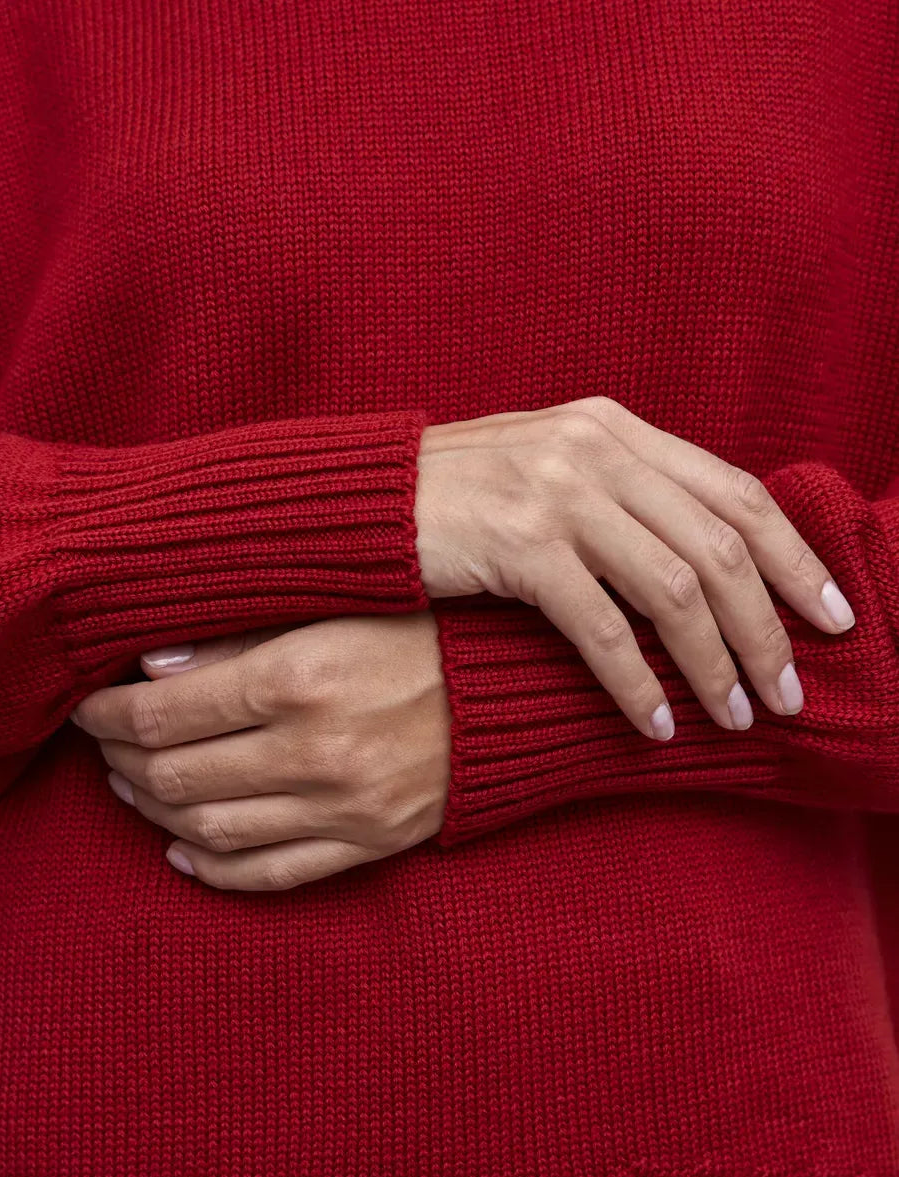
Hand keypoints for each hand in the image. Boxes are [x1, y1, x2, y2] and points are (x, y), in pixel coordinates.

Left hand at [70, 613, 451, 890]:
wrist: (525, 686)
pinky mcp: (370, 842)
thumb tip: (154, 668)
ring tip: (135, 788)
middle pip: (175, 777)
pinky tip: (184, 852)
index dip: (109, 716)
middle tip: (106, 746)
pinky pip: (272, 875)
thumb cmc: (431, 629)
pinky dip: (215, 870)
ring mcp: (343, 807)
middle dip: (122, 762)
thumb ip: (242, 640)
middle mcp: (315, 751)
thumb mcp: (338, 607)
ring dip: (155, 813)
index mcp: (300, 678)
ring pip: (211, 830)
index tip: (90, 706)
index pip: (165, 715)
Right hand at [414, 394, 856, 738]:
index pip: (736, 493)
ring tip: (739, 716)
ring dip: (715, 664)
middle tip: (790, 692)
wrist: (365, 500)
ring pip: (675, 591)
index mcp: (617, 429)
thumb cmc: (460, 494)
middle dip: (768, 627)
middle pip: (719, 546)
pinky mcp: (518, 545)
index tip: (832, 618)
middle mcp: (598, 450)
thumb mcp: (553, 467)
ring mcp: (559, 494)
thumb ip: (626, 490)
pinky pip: (603, 630)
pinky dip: (638, 685)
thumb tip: (708, 552)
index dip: (795, 559)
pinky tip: (656, 726)